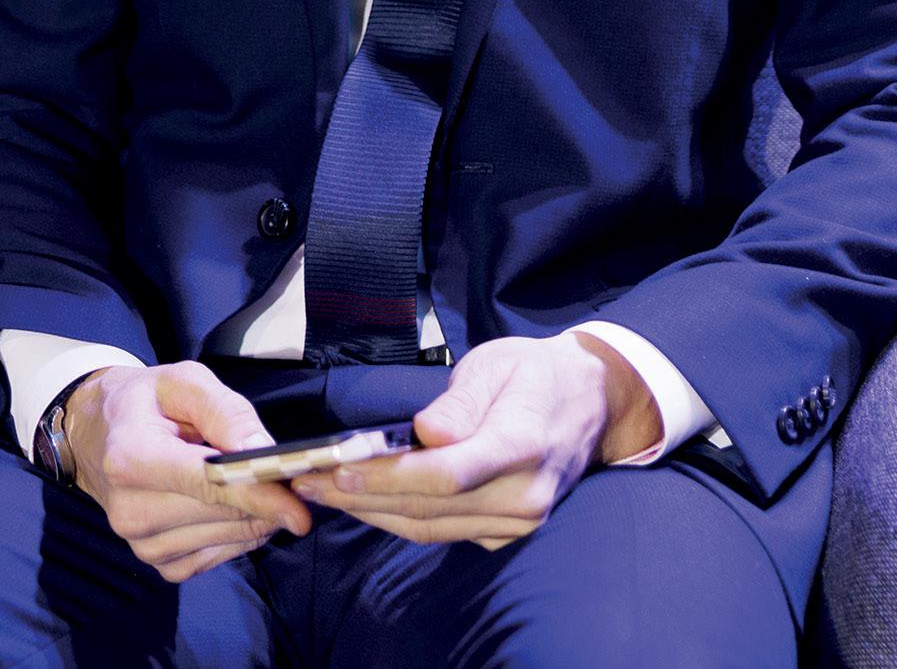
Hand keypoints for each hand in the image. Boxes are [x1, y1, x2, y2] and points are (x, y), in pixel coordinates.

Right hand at [65, 360, 312, 581]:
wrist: (96, 433)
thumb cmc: (144, 400)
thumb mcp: (183, 381)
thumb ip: (226, 412)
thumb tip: (265, 453)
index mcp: (132, 457)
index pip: (206, 485)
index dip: (257, 496)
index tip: (299, 509)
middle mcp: (131, 510)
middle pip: (222, 514)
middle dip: (265, 498)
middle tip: (289, 474)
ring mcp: (140, 543)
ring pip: (226, 538)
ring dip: (254, 515)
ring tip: (251, 481)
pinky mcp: (155, 562)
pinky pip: (215, 557)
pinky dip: (236, 534)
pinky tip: (232, 505)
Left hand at [291, 331, 661, 549]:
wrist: (589, 403)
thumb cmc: (535, 373)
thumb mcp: (498, 363)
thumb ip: (460, 400)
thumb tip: (424, 433)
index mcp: (521, 445)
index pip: (446, 474)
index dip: (388, 476)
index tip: (339, 468)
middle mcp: (522, 496)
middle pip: (427, 509)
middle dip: (361, 496)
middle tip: (307, 480)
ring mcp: (516, 523)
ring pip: (428, 528)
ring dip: (370, 512)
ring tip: (322, 490)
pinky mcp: (504, 534)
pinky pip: (441, 532)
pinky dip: (398, 518)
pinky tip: (364, 500)